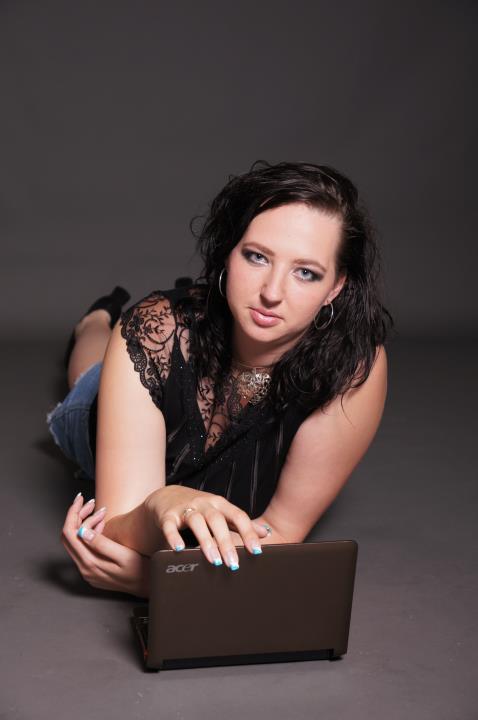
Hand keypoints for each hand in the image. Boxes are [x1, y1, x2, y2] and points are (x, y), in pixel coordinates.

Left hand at [60, 493, 149, 597]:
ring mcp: (87, 570)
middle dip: (77, 515)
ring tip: (100, 511)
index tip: (80, 499)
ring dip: (83, 522)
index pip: (70, 533)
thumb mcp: (124, 555)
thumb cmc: (140, 571)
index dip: (73, 513)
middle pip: (69, 536)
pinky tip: (101, 524)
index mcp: (90, 563)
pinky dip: (88, 532)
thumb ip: (102, 544)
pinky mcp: (92, 569)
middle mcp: (84, 568)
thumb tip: (82, 531)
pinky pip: (83, 547)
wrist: (147, 586)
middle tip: (91, 503)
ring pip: (75, 540)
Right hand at [145, 485, 268, 569]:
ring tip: (214, 561)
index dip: (248, 533)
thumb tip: (265, 533)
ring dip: (206, 541)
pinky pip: (170, 526)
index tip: (256, 551)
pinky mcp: (168, 516)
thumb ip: (240, 523)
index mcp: (220, 504)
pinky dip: (173, 537)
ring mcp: (186, 508)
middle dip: (226, 542)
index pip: (238, 516)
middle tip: (234, 563)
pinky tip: (179, 549)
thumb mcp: (221, 512)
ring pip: (197, 522)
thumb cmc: (200, 508)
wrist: (167, 497)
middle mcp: (204, 504)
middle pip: (217, 520)